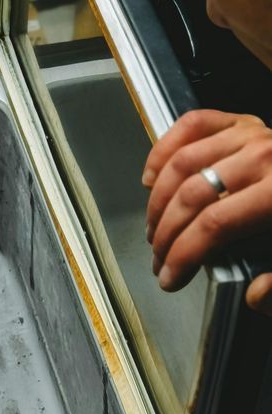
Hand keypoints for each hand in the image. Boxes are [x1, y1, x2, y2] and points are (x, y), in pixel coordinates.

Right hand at [143, 109, 271, 313]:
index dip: (184, 254)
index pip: (215, 224)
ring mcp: (248, 133)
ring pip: (183, 162)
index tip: (170, 277)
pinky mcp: (239, 122)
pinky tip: (153, 177)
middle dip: (166, 233)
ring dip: (159, 200)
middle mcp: (262, 156)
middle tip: (158, 259)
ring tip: (154, 227)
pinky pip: (190, 126)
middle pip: (193, 194)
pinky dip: (163, 149)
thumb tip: (254, 292)